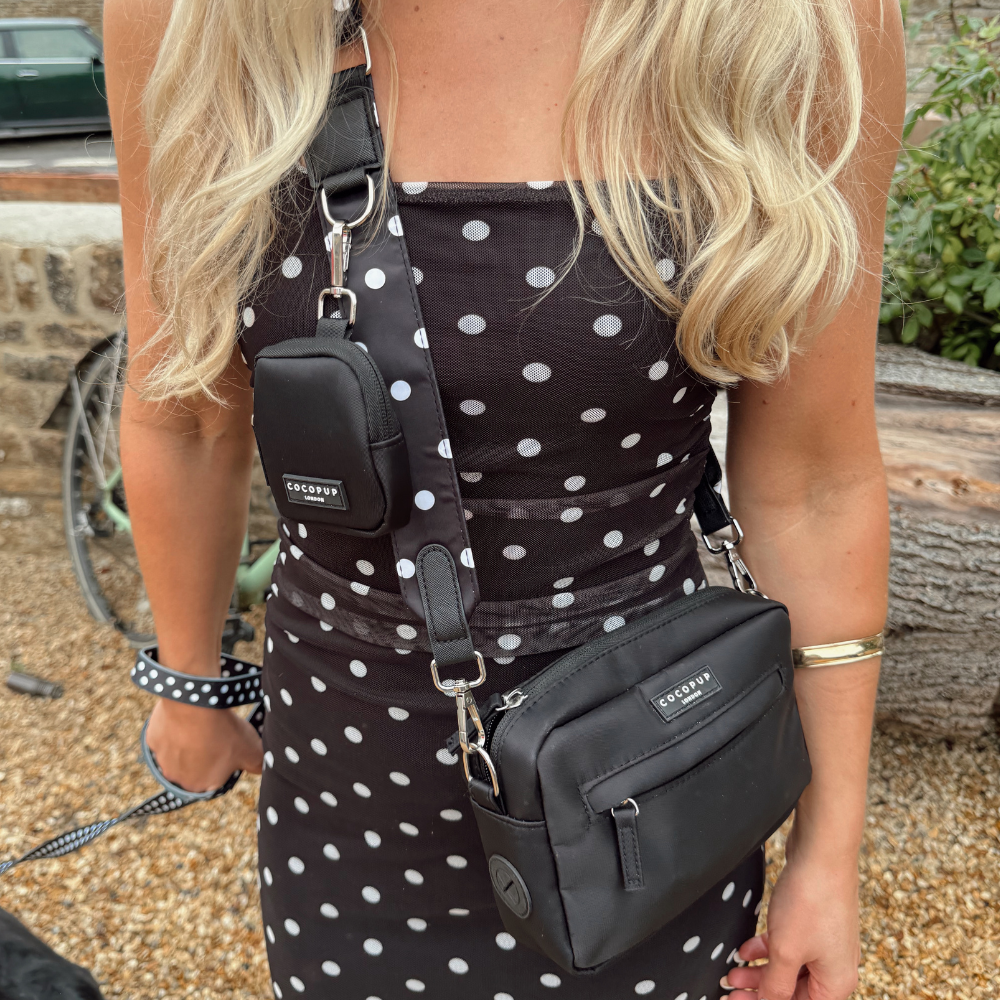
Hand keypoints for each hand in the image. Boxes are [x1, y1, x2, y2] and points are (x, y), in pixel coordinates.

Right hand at [144, 698, 262, 792]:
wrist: (194, 705)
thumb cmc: (223, 731)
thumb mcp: (251, 750)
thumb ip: (258, 765)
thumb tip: (262, 769)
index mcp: (201, 786)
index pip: (217, 777)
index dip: (226, 760)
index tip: (230, 744)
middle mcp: (177, 779)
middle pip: (196, 766)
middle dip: (207, 752)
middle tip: (217, 733)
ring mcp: (161, 760)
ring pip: (179, 751)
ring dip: (190, 741)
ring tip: (203, 723)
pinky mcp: (152, 740)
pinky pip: (166, 735)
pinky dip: (176, 728)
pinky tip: (187, 717)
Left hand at [721, 825, 860, 999]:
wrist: (822, 852)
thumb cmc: (810, 902)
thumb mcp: (786, 951)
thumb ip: (776, 985)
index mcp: (836, 983)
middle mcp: (835, 967)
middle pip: (793, 991)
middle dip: (760, 990)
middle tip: (730, 989)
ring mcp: (826, 943)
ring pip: (789, 967)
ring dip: (760, 970)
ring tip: (732, 971)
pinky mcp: (815, 922)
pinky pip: (789, 945)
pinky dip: (768, 949)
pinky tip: (746, 948)